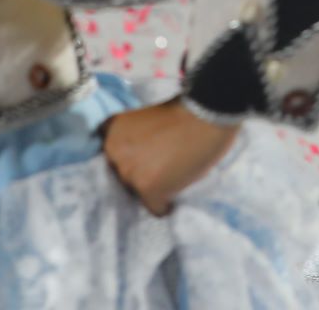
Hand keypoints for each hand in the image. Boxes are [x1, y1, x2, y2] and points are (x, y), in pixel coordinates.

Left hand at [101, 100, 238, 215]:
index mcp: (111, 130)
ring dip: (152, 188)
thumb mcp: (147, 118)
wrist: (207, 115)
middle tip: (162, 165)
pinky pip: (154, 207)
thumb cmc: (186, 111)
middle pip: (121, 175)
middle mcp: (113, 152)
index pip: (111, 156)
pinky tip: (175, 194)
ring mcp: (129, 173)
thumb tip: (141, 158)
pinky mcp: (147, 189)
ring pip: (136, 193)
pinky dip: (165, 204)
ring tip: (173, 177)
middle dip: (139, 172)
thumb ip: (135, 137)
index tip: (144, 157)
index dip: (129, 157)